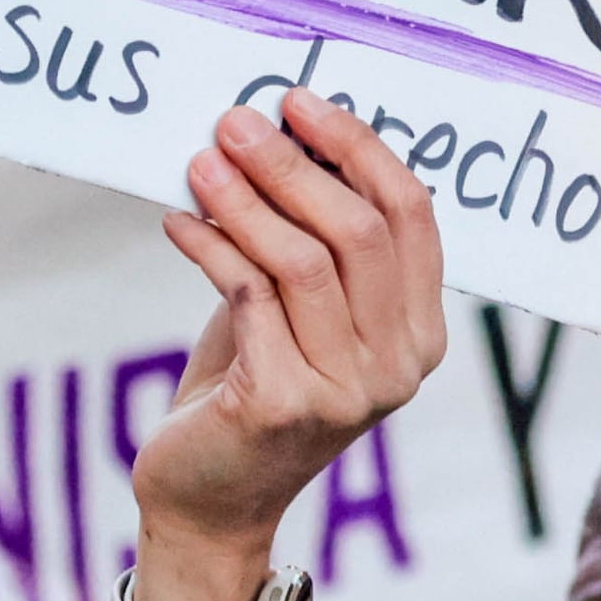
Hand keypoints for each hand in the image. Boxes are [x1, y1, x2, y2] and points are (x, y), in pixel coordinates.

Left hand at [131, 91, 448, 600]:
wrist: (210, 498)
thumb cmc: (254, 381)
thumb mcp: (299, 307)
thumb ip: (311, 236)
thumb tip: (282, 129)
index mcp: (422, 331)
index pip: (412, 214)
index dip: (358, 148)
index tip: (299, 102)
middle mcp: (400, 363)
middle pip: (357, 229)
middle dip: (292, 164)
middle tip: (234, 122)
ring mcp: (349, 389)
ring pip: (301, 259)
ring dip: (244, 199)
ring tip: (200, 162)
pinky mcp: (286, 402)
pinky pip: (248, 294)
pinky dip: (210, 245)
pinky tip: (178, 221)